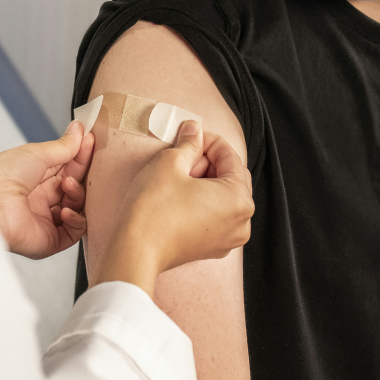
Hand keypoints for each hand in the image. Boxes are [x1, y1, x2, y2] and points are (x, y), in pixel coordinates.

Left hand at [0, 121, 96, 259]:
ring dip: (78, 194)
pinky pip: (73, 232)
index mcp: (31, 178)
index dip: (78, 155)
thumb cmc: (0, 177)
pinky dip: (76, 220)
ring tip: (68, 185)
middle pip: (72, 186)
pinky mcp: (48, 240)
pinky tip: (66, 210)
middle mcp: (38, 199)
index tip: (90, 141)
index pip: (64, 167)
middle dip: (81, 173)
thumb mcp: (35, 153)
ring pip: (76, 208)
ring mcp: (44, 220)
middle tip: (89, 159)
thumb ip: (62, 146)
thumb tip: (78, 131)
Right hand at [90, 121, 253, 296]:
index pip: (231, 157)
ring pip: (223, 198)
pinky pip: (215, 216)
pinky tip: (179, 196)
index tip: (190, 134)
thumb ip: (188, 143)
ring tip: (178, 177)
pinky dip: (202, 202)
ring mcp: (229, 239)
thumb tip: (194, 130)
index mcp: (240, 198)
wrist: (136, 250)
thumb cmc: (153, 208)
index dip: (209, 141)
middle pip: (231, 178)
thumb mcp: (169, 163)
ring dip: (205, 182)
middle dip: (208, 162)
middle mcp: (242, 221)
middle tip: (182, 156)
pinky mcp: (212, 248)